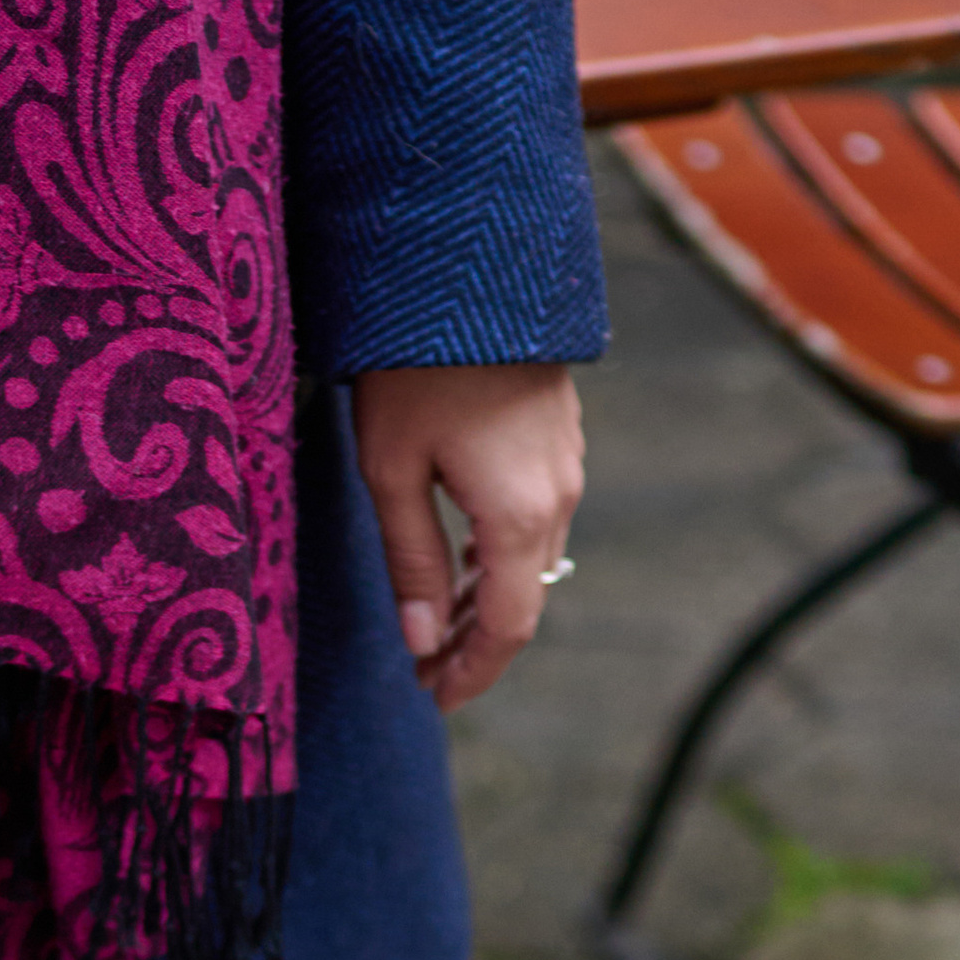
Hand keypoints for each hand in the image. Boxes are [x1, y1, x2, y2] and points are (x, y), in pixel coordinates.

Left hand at [350, 361, 584, 712]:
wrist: (472, 263)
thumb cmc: (416, 364)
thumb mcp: (392, 469)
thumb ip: (410, 560)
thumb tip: (420, 639)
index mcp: (519, 516)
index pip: (505, 628)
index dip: (470, 673)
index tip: (433, 696)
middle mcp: (558, 498)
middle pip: (523, 601)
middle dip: (473, 645)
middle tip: (423, 670)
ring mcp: (566, 466)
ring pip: (532, 562)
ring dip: (484, 600)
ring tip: (433, 622)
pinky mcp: (560, 439)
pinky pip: (537, 522)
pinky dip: (500, 557)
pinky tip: (462, 559)